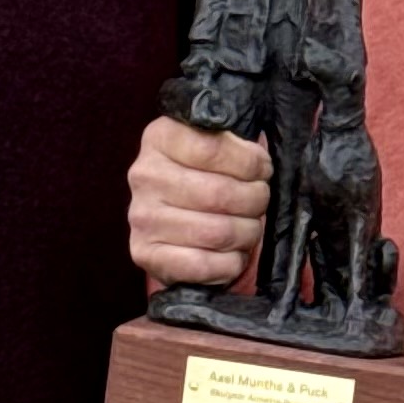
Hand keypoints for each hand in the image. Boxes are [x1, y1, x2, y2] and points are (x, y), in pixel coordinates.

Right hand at [128, 113, 267, 289]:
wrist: (171, 222)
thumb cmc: (204, 177)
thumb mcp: (216, 145)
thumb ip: (235, 145)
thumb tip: (260, 163)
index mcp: (161, 137)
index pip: (213, 149)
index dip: (250, 163)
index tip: (262, 170)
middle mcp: (145, 175)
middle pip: (219, 193)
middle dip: (255, 200)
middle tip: (260, 201)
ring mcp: (141, 217)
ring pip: (218, 232)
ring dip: (247, 233)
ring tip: (248, 227)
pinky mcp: (145, 254)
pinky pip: (204, 265)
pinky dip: (230, 263)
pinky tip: (232, 253)